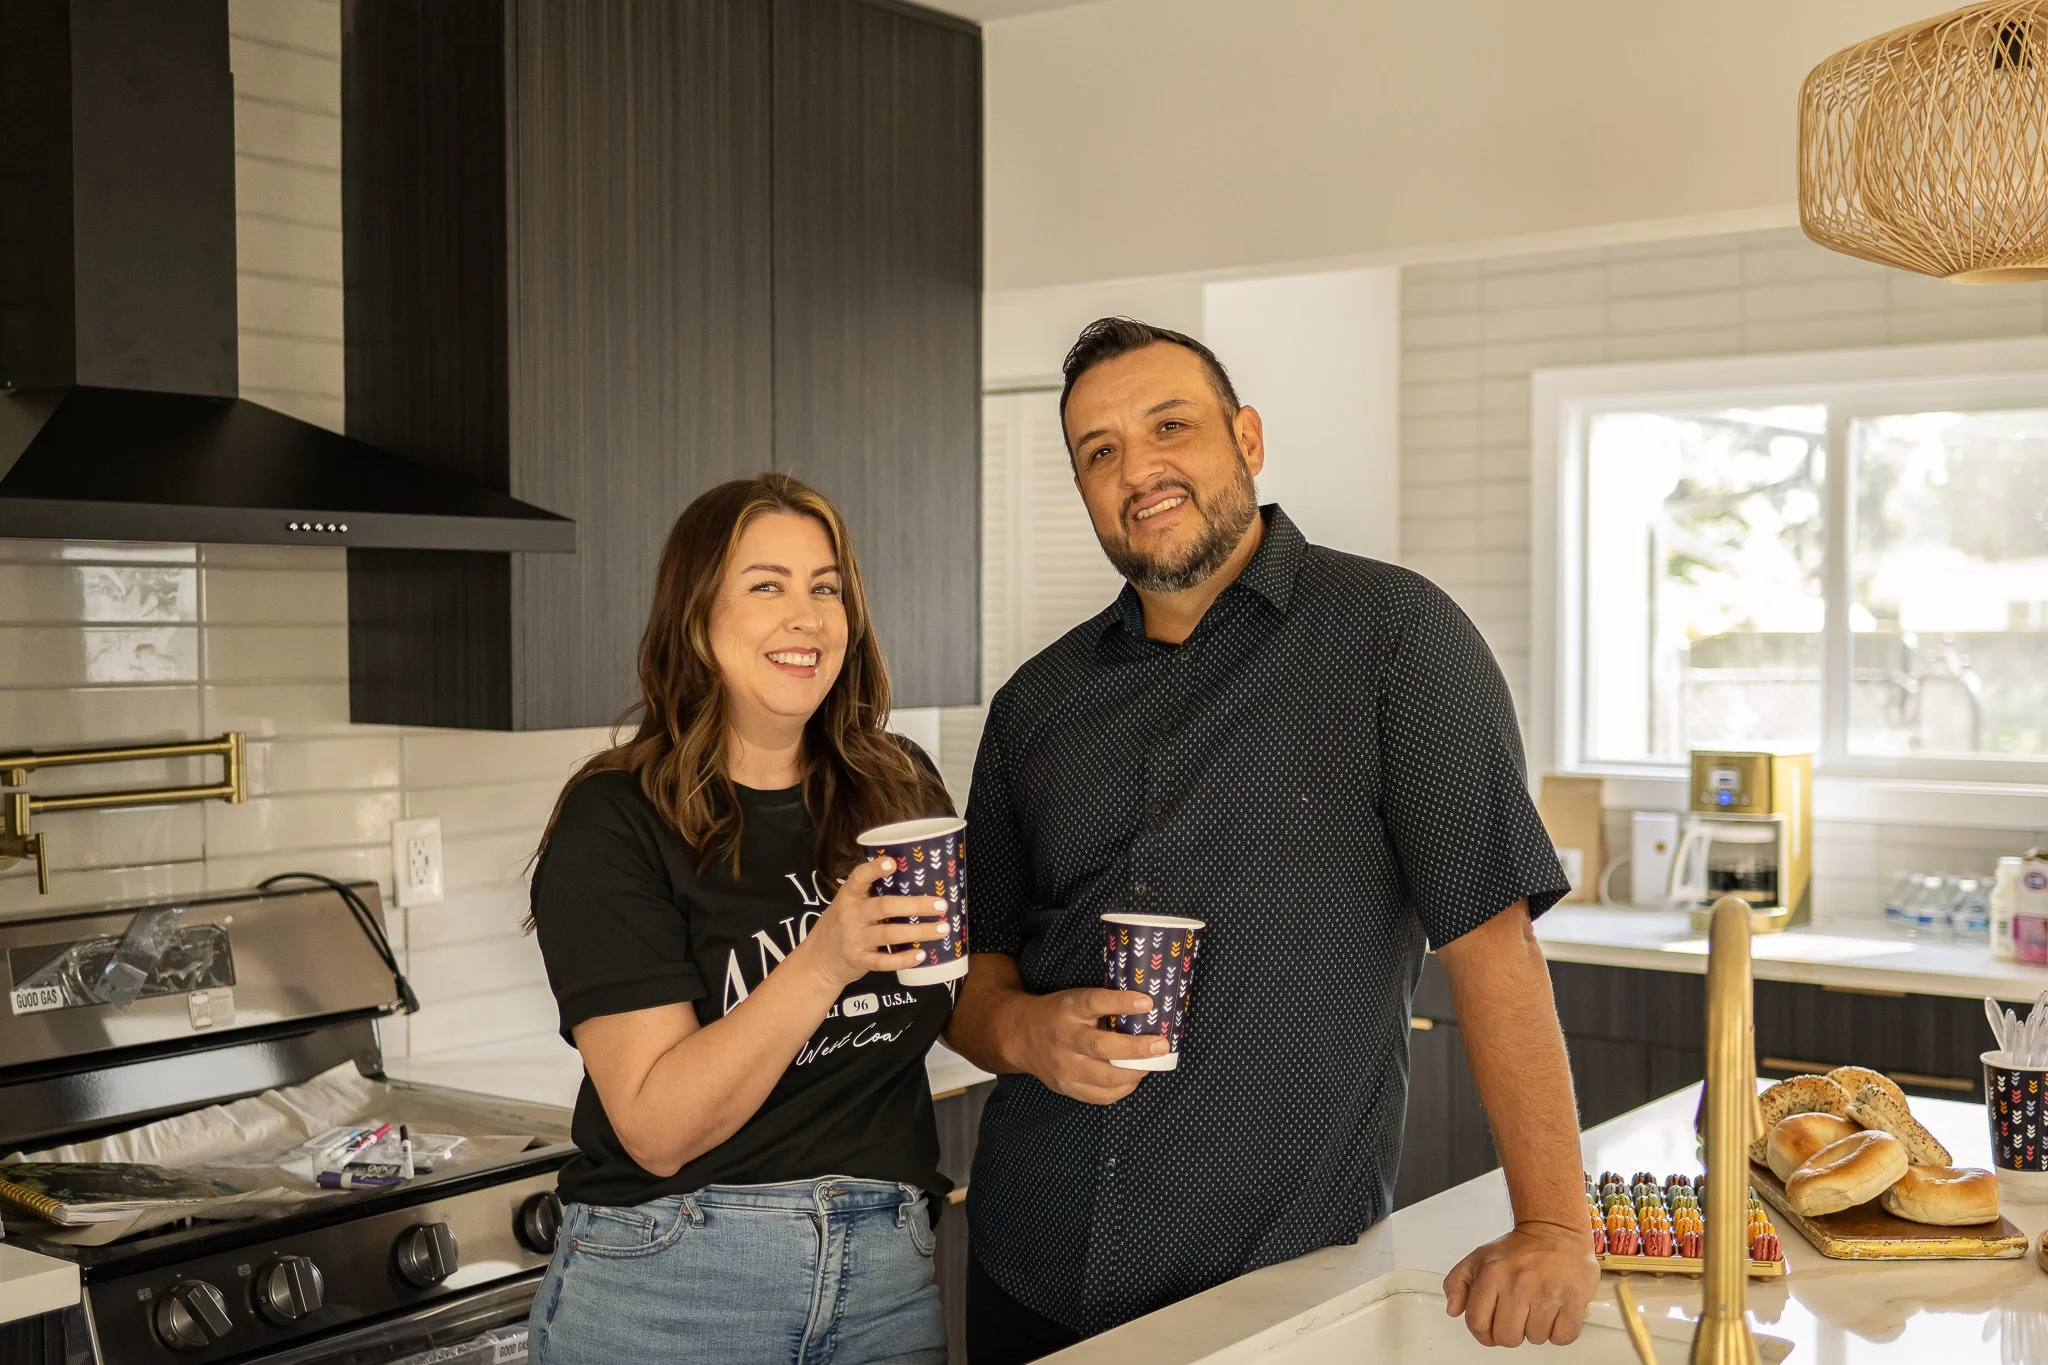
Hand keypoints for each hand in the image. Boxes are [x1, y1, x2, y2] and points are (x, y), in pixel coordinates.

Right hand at [792, 858, 948, 990]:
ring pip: (889, 934)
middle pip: (884, 906)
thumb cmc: (843, 923)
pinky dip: (904, 959)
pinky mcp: (859, 960)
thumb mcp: (849, 903)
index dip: (874, 869)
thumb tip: (916, 879)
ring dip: (919, 931)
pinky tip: (921, 955)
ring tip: (942, 929)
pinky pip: (884, 961)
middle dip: (915, 905)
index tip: (893, 862)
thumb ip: (871, 893)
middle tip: (941, 905)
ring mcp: (854, 939)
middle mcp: (850, 915)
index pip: (859, 877)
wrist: (820, 957)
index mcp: (849, 895)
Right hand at [1015, 987, 1168, 1103]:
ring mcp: (1064, 1067)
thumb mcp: (1075, 1000)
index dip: (1121, 1002)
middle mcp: (1065, 1038)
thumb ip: (1103, 1006)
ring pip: (1104, 1077)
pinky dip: (1122, 1090)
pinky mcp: (1066, 1087)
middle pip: (1102, 1047)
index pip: (1095, 1003)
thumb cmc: (1059, 1014)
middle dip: (1136, 1049)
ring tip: (1152, 1065)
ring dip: (1134, 1073)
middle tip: (1161, 1046)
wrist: (1021, 1036)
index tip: (1147, 1002)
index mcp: (1068, 1009)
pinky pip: (1100, 1096)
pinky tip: (1133, 1079)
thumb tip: (1149, 1011)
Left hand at [1442, 1220, 1599, 1346]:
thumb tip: (1453, 1309)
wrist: (1555, 1229)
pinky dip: (1559, 1332)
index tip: (1490, 1331)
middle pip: (1507, 1337)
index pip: (1478, 1323)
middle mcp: (1518, 1284)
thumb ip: (1458, 1282)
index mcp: (1492, 1274)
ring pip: (1535, 1339)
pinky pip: (1562, 1337)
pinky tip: (1554, 1314)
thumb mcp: (1479, 1257)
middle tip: (1516, 1318)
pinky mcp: (1573, 1299)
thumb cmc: (1520, 1248)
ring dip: (1536, 1330)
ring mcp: (1547, 1293)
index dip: (1483, 1333)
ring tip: (1537, 1308)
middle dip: (1510, 1333)